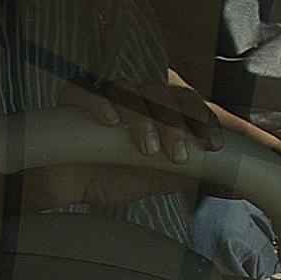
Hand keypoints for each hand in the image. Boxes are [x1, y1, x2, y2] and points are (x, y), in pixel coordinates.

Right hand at [25, 77, 273, 208]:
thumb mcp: (149, 180)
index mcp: (154, 110)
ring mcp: (101, 94)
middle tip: (177, 155)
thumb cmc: (104, 178)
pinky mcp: (69, 99)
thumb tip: (220, 177)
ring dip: (143, 118)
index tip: (214, 146)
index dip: (202, 118)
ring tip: (146, 148)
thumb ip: (180, 173)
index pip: (185, 102)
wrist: (60, 188)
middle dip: (175, 123)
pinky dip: (98, 103)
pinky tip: (110, 121)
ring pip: (129, 90)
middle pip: (161, 93)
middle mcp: (131, 97)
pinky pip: (83, 90)